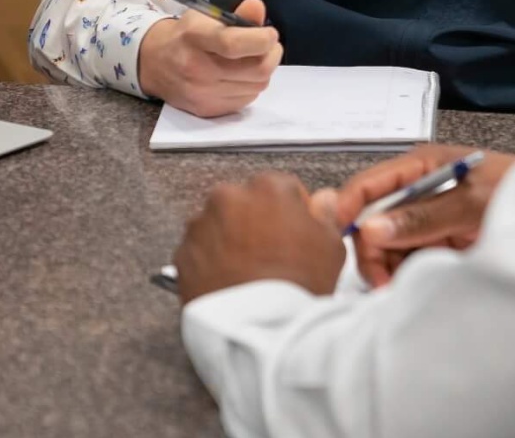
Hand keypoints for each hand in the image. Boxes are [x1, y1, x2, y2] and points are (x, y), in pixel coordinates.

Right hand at [137, 0, 281, 116]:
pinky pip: (246, 100)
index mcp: (194, 38)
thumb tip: (258, 8)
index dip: (261, 40)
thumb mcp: (204, 17)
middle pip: (256, 70)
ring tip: (253, 59)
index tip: (270, 34)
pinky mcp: (207, 110)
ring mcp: (202, 93)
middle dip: (271, 55)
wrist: (152, 63)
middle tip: (269, 46)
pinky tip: (240, 76)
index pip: (233, 44)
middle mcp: (197, 68)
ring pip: (257, 86)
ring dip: (262, 71)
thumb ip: (236, 15)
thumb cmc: (184, 35)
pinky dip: (250, 86)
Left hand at [175, 172, 345, 303]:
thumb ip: (325, 216)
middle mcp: (228, 198)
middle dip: (256, 223)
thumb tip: (324, 201)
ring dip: (230, 241)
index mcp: (267, 189)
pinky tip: (230, 281)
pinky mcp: (183, 252)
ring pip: (219, 225)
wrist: (260, 326)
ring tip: (249, 272)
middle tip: (272, 255)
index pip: (281, 187)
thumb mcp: (331, 248)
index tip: (295, 231)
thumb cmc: (296, 287)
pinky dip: (210, 262)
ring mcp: (201, 224)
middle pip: (245, 203)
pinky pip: (200, 251)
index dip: (292, 212)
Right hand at [308, 144, 514, 287]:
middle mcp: (416, 191)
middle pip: (372, 219)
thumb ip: (423, 216)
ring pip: (386, 243)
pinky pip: (407, 258)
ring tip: (397, 289)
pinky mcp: (438, 241)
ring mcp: (427, 218)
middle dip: (370, 249)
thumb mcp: (472, 202)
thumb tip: (370, 228)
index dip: (348, 209)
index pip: (367, 184)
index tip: (343, 240)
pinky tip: (408, 286)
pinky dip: (403, 273)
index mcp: (418, 167)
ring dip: (386, 266)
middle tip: (381, 282)